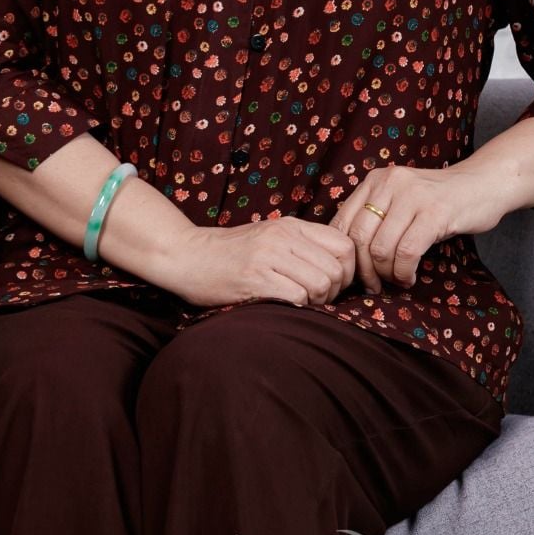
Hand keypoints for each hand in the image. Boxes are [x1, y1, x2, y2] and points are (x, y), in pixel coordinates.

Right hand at [157, 213, 360, 308]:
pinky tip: (282, 307)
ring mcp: (268, 256)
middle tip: (315, 300)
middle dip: (332, 293)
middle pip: (336, 270)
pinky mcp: (254, 278)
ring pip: (320, 285)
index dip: (348, 271)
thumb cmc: (229, 253)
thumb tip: (339, 270)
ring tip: (298, 303)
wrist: (185, 255)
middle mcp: (283, 237)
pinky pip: (297, 298)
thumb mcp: (269, 237)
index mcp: (291, 226)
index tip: (334, 285)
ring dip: (315, 303)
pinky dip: (296, 308)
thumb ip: (301, 247)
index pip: (345, 246)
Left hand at [329, 160, 507, 293]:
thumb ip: (376, 218)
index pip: (342, 223)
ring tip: (397, 280)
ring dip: (387, 274)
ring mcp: (413, 196)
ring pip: (382, 248)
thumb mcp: (400, 200)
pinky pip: (407, 252)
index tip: (355, 275)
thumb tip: (349, 260)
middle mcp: (389, 183)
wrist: (484, 184)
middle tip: (374, 285)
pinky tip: (410, 277)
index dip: (346, 256)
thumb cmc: (438, 201)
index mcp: (375, 180)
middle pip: (359, 238)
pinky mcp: (435, 212)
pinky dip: (405, 272)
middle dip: (365, 270)